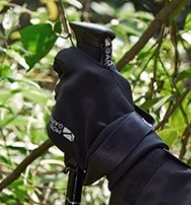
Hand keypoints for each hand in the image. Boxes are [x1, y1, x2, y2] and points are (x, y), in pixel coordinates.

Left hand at [50, 47, 157, 183]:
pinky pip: (60, 121)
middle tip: (92, 102)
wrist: (117, 148)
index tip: (77, 70)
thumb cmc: (124, 116)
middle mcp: (68, 87)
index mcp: (85, 73)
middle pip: (65, 82)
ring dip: (74, 108)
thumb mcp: (121, 86)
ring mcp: (58, 107)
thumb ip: (103, 73)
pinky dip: (69, 125)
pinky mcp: (53, 125)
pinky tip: (85, 131)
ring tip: (92, 120)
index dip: (71, 64)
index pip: (65, 57)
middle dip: (75, 89)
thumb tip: (96, 67)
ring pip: (63, 103)